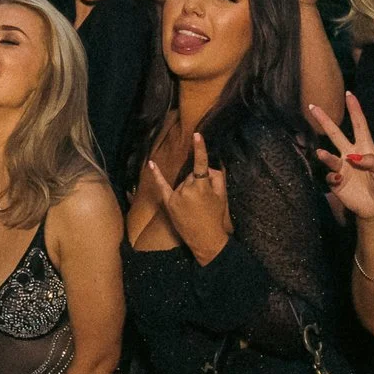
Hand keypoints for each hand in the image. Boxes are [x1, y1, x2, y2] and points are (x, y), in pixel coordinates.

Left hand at [141, 134, 230, 261]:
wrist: (206, 239)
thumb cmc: (216, 217)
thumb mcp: (222, 196)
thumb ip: (216, 177)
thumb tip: (207, 168)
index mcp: (202, 186)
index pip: (201, 164)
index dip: (200, 149)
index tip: (197, 135)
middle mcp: (186, 189)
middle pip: (193, 176)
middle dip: (199, 182)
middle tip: (206, 200)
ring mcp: (176, 196)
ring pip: (183, 183)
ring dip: (189, 189)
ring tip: (196, 207)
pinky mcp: (169, 203)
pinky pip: (162, 186)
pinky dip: (157, 175)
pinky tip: (151, 164)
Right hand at [308, 95, 373, 222]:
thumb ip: (372, 161)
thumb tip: (352, 157)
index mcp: (365, 148)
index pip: (359, 125)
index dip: (355, 110)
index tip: (349, 95)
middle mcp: (350, 154)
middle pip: (336, 134)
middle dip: (325, 121)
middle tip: (313, 107)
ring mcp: (342, 167)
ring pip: (329, 155)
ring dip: (325, 155)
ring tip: (322, 154)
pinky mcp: (336, 182)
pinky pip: (330, 175)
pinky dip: (332, 176)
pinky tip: (338, 179)